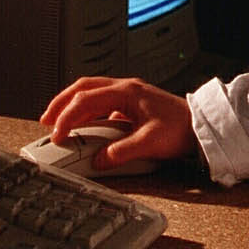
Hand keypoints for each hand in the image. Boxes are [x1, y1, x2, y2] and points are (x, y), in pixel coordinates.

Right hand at [38, 76, 196, 171]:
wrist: (202, 125)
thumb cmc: (182, 128)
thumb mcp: (150, 143)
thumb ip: (122, 152)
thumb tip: (99, 160)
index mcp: (127, 92)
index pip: (85, 101)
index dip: (66, 117)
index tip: (57, 135)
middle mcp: (125, 89)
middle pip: (82, 88)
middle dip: (60, 104)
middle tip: (46, 121)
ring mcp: (127, 95)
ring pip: (90, 92)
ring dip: (71, 105)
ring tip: (57, 122)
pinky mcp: (130, 104)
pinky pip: (100, 102)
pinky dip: (86, 112)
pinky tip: (82, 126)